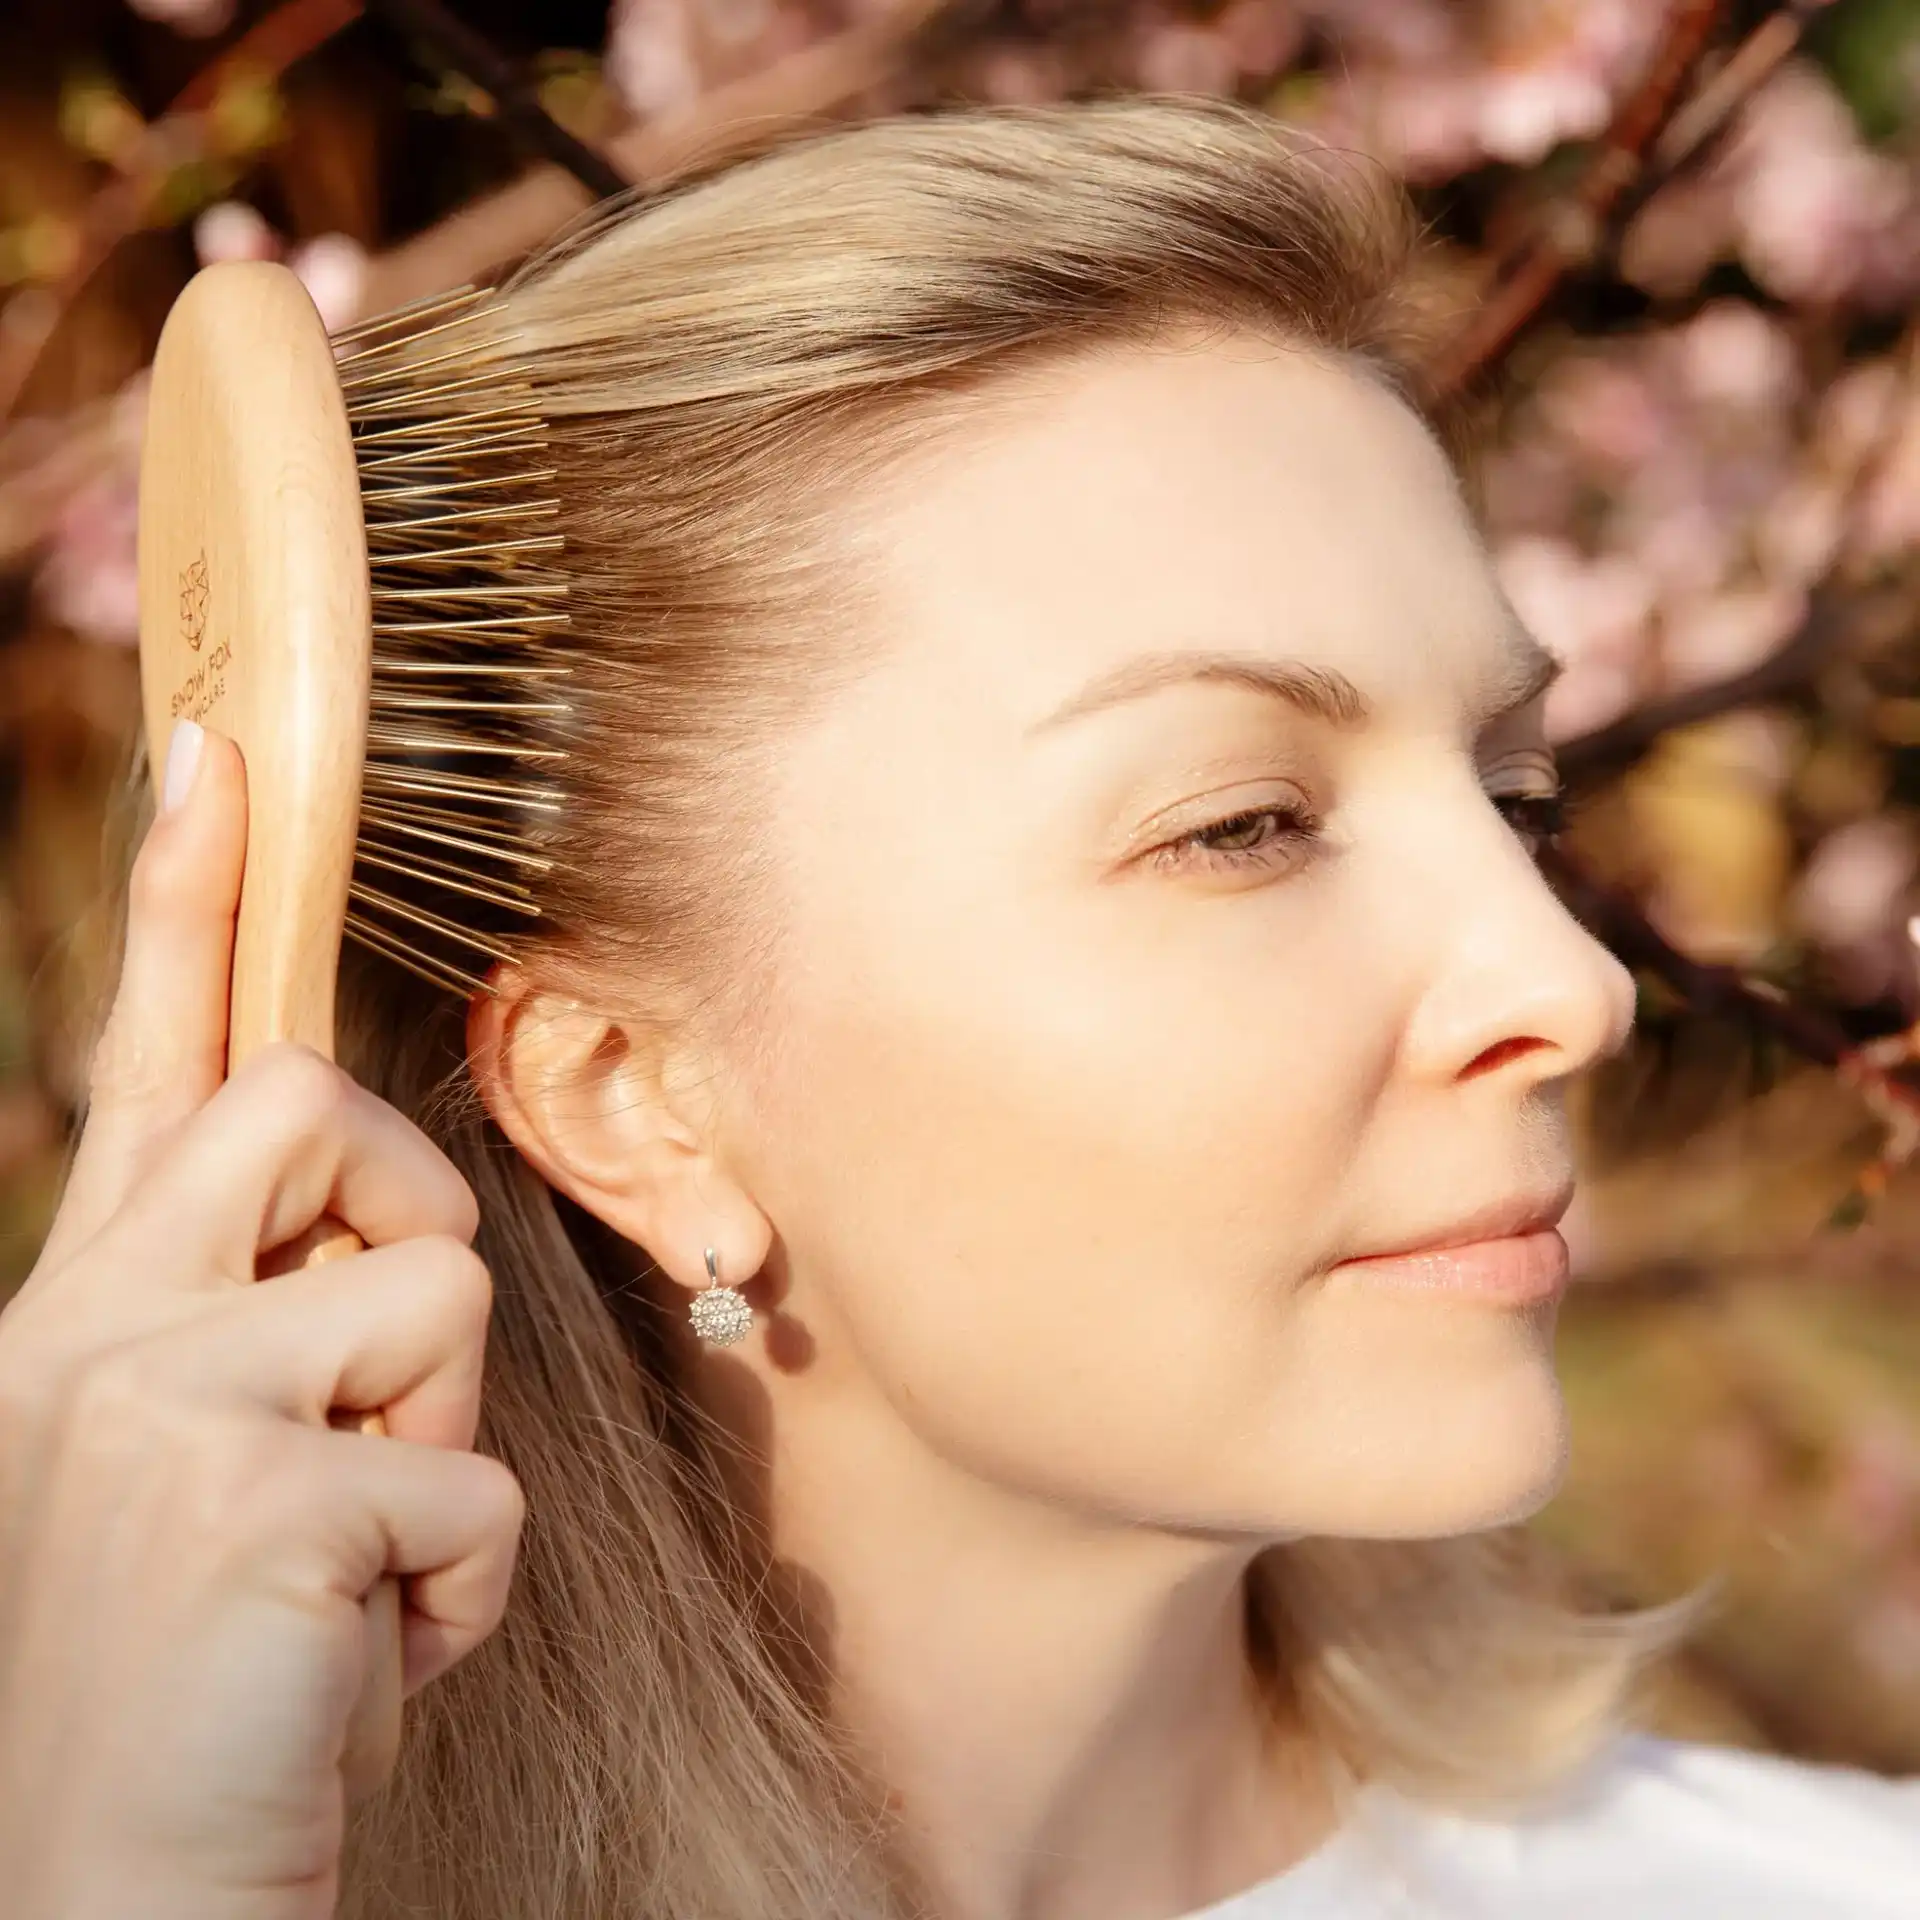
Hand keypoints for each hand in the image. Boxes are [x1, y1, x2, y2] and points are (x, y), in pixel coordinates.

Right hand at [0, 723, 525, 1919]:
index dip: (185, 903)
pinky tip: (355, 1666)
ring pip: (431, 1290)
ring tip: (343, 1575)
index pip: (149, 1063)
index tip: (215, 750)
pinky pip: (477, 1479)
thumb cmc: (211, 1686)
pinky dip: (462, 1590)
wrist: (117, 1904)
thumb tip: (388, 1240)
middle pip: (314, 1107)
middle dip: (397, 1222)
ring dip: (436, 1452)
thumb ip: (278, 1332)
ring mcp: (145, 1397)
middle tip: (357, 1402)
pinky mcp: (243, 1488)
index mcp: (86, 1314)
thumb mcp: (225, 1473)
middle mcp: (86, 1325)